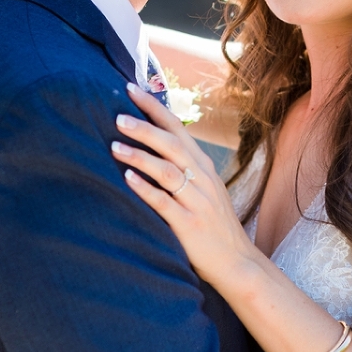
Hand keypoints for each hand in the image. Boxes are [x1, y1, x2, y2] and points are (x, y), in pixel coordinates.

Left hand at [111, 84, 259, 288]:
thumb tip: (151, 146)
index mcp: (202, 166)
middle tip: (117, 117)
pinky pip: (165, 203)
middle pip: (172, 144)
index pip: (177, 128)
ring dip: (140, 156)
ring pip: (167, 171)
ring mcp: (197, 201)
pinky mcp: (190, 225)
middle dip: (144, 128)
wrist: (237, 262)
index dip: (153, 107)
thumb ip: (182, 168)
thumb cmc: (213, 225)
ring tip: (114, 146)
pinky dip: (145, 190)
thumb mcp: (203, 189)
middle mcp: (202, 179)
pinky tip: (127, 180)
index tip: (130, 88)